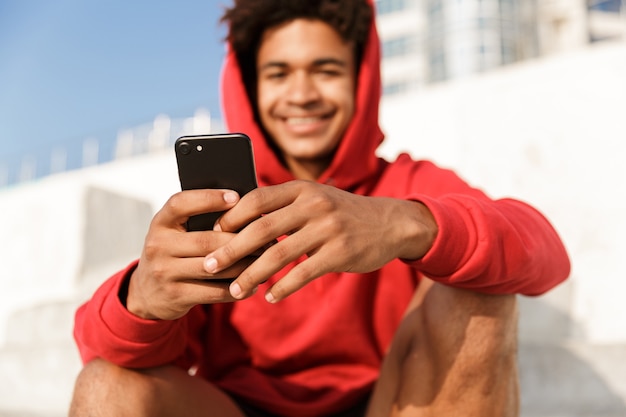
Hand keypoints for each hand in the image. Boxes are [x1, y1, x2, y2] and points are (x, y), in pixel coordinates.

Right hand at [126, 189, 255, 319]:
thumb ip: (198, 220)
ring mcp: (164, 272)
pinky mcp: (175, 296)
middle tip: (268, 237)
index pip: (180, 204)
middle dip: (241, 239)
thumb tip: (244, 207)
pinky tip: (253, 284)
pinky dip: (237, 288)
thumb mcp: (175, 232)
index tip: (236, 197)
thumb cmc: (173, 253)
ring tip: (265, 259)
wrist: (147, 293)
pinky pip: (214, 292)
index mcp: (160, 223)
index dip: (208, 198)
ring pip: (215, 267)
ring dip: (244, 264)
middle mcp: (158, 245)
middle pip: (206, 240)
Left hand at [203, 180, 437, 302]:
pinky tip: (270, 297)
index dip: (231, 217)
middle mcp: (313, 205)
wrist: (390, 223)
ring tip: (235, 291)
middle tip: (209, 266)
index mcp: (302, 189)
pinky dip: (283, 288)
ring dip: (252, 276)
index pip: (256, 199)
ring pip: (279, 255)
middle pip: (261, 229)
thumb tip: (239, 220)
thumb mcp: (315, 198)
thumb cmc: (342, 213)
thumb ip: (284, 205)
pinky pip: (303, 274)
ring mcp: (328, 229)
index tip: (212, 235)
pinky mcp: (340, 253)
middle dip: (231, 250)